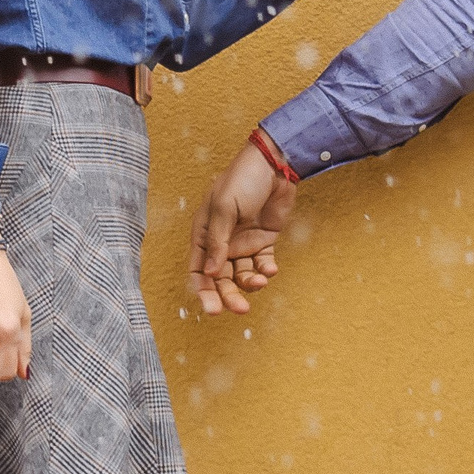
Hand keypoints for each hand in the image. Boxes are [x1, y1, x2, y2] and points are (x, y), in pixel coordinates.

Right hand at [187, 142, 297, 315]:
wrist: (274, 164)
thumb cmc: (243, 179)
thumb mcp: (225, 208)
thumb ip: (217, 241)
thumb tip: (211, 272)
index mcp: (203, 233)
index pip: (198, 270)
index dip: (203, 291)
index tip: (213, 309)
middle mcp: (221, 242)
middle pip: (220, 279)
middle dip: (228, 295)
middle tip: (240, 309)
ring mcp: (242, 243)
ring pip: (242, 275)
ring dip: (250, 284)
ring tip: (260, 282)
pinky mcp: (263, 241)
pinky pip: (262, 264)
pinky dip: (266, 271)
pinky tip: (270, 269)